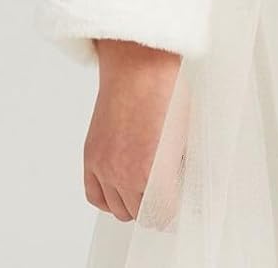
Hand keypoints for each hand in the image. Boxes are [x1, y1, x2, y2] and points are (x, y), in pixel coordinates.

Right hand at [83, 39, 188, 224]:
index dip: (172, 211)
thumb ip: (179, 167)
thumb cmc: (166, 88)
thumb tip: (180, 183)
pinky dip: (108, 198)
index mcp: (154, 172)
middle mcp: (126, 175)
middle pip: (140, 215)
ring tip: (144, 188)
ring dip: (131, 203)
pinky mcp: (91, 157)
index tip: (177, 206)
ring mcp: (105, 167)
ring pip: (118, 210)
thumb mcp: (185, 133)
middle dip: (154, 207)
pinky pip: (95, 196)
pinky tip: (120, 189)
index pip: (163, 215)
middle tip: (163, 194)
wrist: (138, 63)